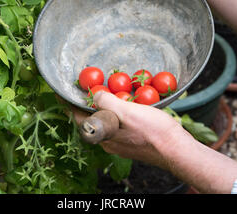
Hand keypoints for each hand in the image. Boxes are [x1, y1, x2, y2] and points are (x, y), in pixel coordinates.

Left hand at [73, 90, 187, 169]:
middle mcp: (109, 141)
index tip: (60, 91)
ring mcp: (120, 142)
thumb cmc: (153, 132)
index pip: (78, 117)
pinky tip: (126, 102)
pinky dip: (117, 110)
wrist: (177, 150)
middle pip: (91, 119)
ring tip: (105, 90)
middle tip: (85, 86)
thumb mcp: (128, 112)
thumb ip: (108, 102)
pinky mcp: (132, 140)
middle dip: (86, 102)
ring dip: (104, 105)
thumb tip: (94, 95)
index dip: (68, 103)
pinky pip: (118, 123)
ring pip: (106, 120)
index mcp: (103, 134)